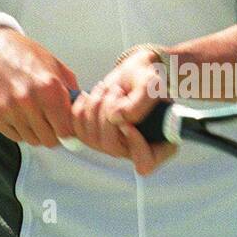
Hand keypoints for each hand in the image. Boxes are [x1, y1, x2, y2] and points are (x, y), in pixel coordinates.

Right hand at [0, 26, 78, 146]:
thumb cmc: (22, 54)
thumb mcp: (53, 65)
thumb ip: (71, 90)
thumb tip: (82, 112)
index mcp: (49, 87)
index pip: (66, 130)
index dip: (69, 132)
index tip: (67, 129)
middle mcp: (29, 101)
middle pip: (49, 140)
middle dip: (53, 133)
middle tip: (50, 122)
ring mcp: (9, 110)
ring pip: (32, 140)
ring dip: (36, 132)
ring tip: (33, 115)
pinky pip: (15, 137)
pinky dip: (20, 130)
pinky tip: (19, 114)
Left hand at [71, 48, 178, 176]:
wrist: (133, 74)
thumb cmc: (148, 79)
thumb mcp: (152, 85)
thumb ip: (140, 103)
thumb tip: (116, 118)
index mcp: (159, 144)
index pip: (145, 162)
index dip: (134, 144)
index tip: (127, 123)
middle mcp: (135, 150)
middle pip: (111, 146)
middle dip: (108, 114)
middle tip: (118, 91)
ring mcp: (114, 145)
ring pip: (92, 139)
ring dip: (96, 107)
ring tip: (108, 89)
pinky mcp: (95, 137)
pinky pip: (78, 131)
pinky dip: (81, 109)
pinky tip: (90, 95)